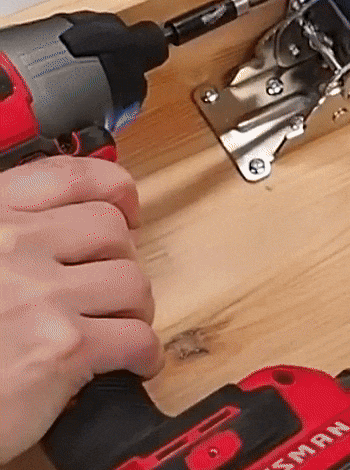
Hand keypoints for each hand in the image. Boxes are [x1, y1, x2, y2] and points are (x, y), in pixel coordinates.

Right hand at [0, 157, 161, 463]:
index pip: (72, 177)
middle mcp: (14, 247)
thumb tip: (60, 233)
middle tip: (115, 285)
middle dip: (123, 259)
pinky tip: (132, 364)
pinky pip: (134, 338)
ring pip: (130, 281)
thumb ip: (6, 243)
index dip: (114, 189)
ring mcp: (40, 297)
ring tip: (119, 326)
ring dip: (134, 307)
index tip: (127, 209)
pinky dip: (144, 353)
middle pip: (111, 231)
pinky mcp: (60, 350)